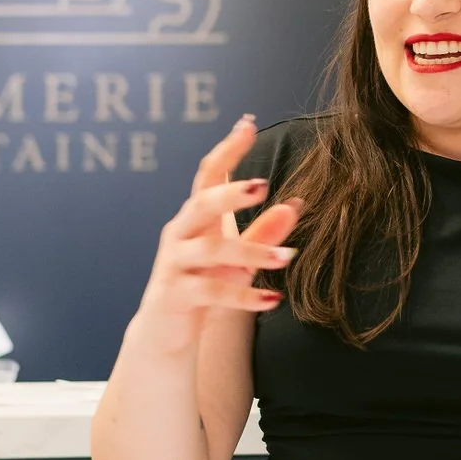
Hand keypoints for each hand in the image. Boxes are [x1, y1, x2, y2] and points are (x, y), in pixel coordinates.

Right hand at [138, 114, 303, 355]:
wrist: (163, 335)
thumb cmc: (203, 286)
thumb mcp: (237, 258)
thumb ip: (263, 233)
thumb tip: (296, 203)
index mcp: (195, 218)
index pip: (207, 176)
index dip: (227, 150)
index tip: (248, 124)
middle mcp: (180, 234)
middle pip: (201, 203)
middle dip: (230, 192)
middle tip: (263, 184)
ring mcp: (174, 264)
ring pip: (210, 249)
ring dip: (252, 250)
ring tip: (288, 256)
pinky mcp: (175, 295)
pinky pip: (211, 291)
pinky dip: (243, 295)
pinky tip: (273, 299)